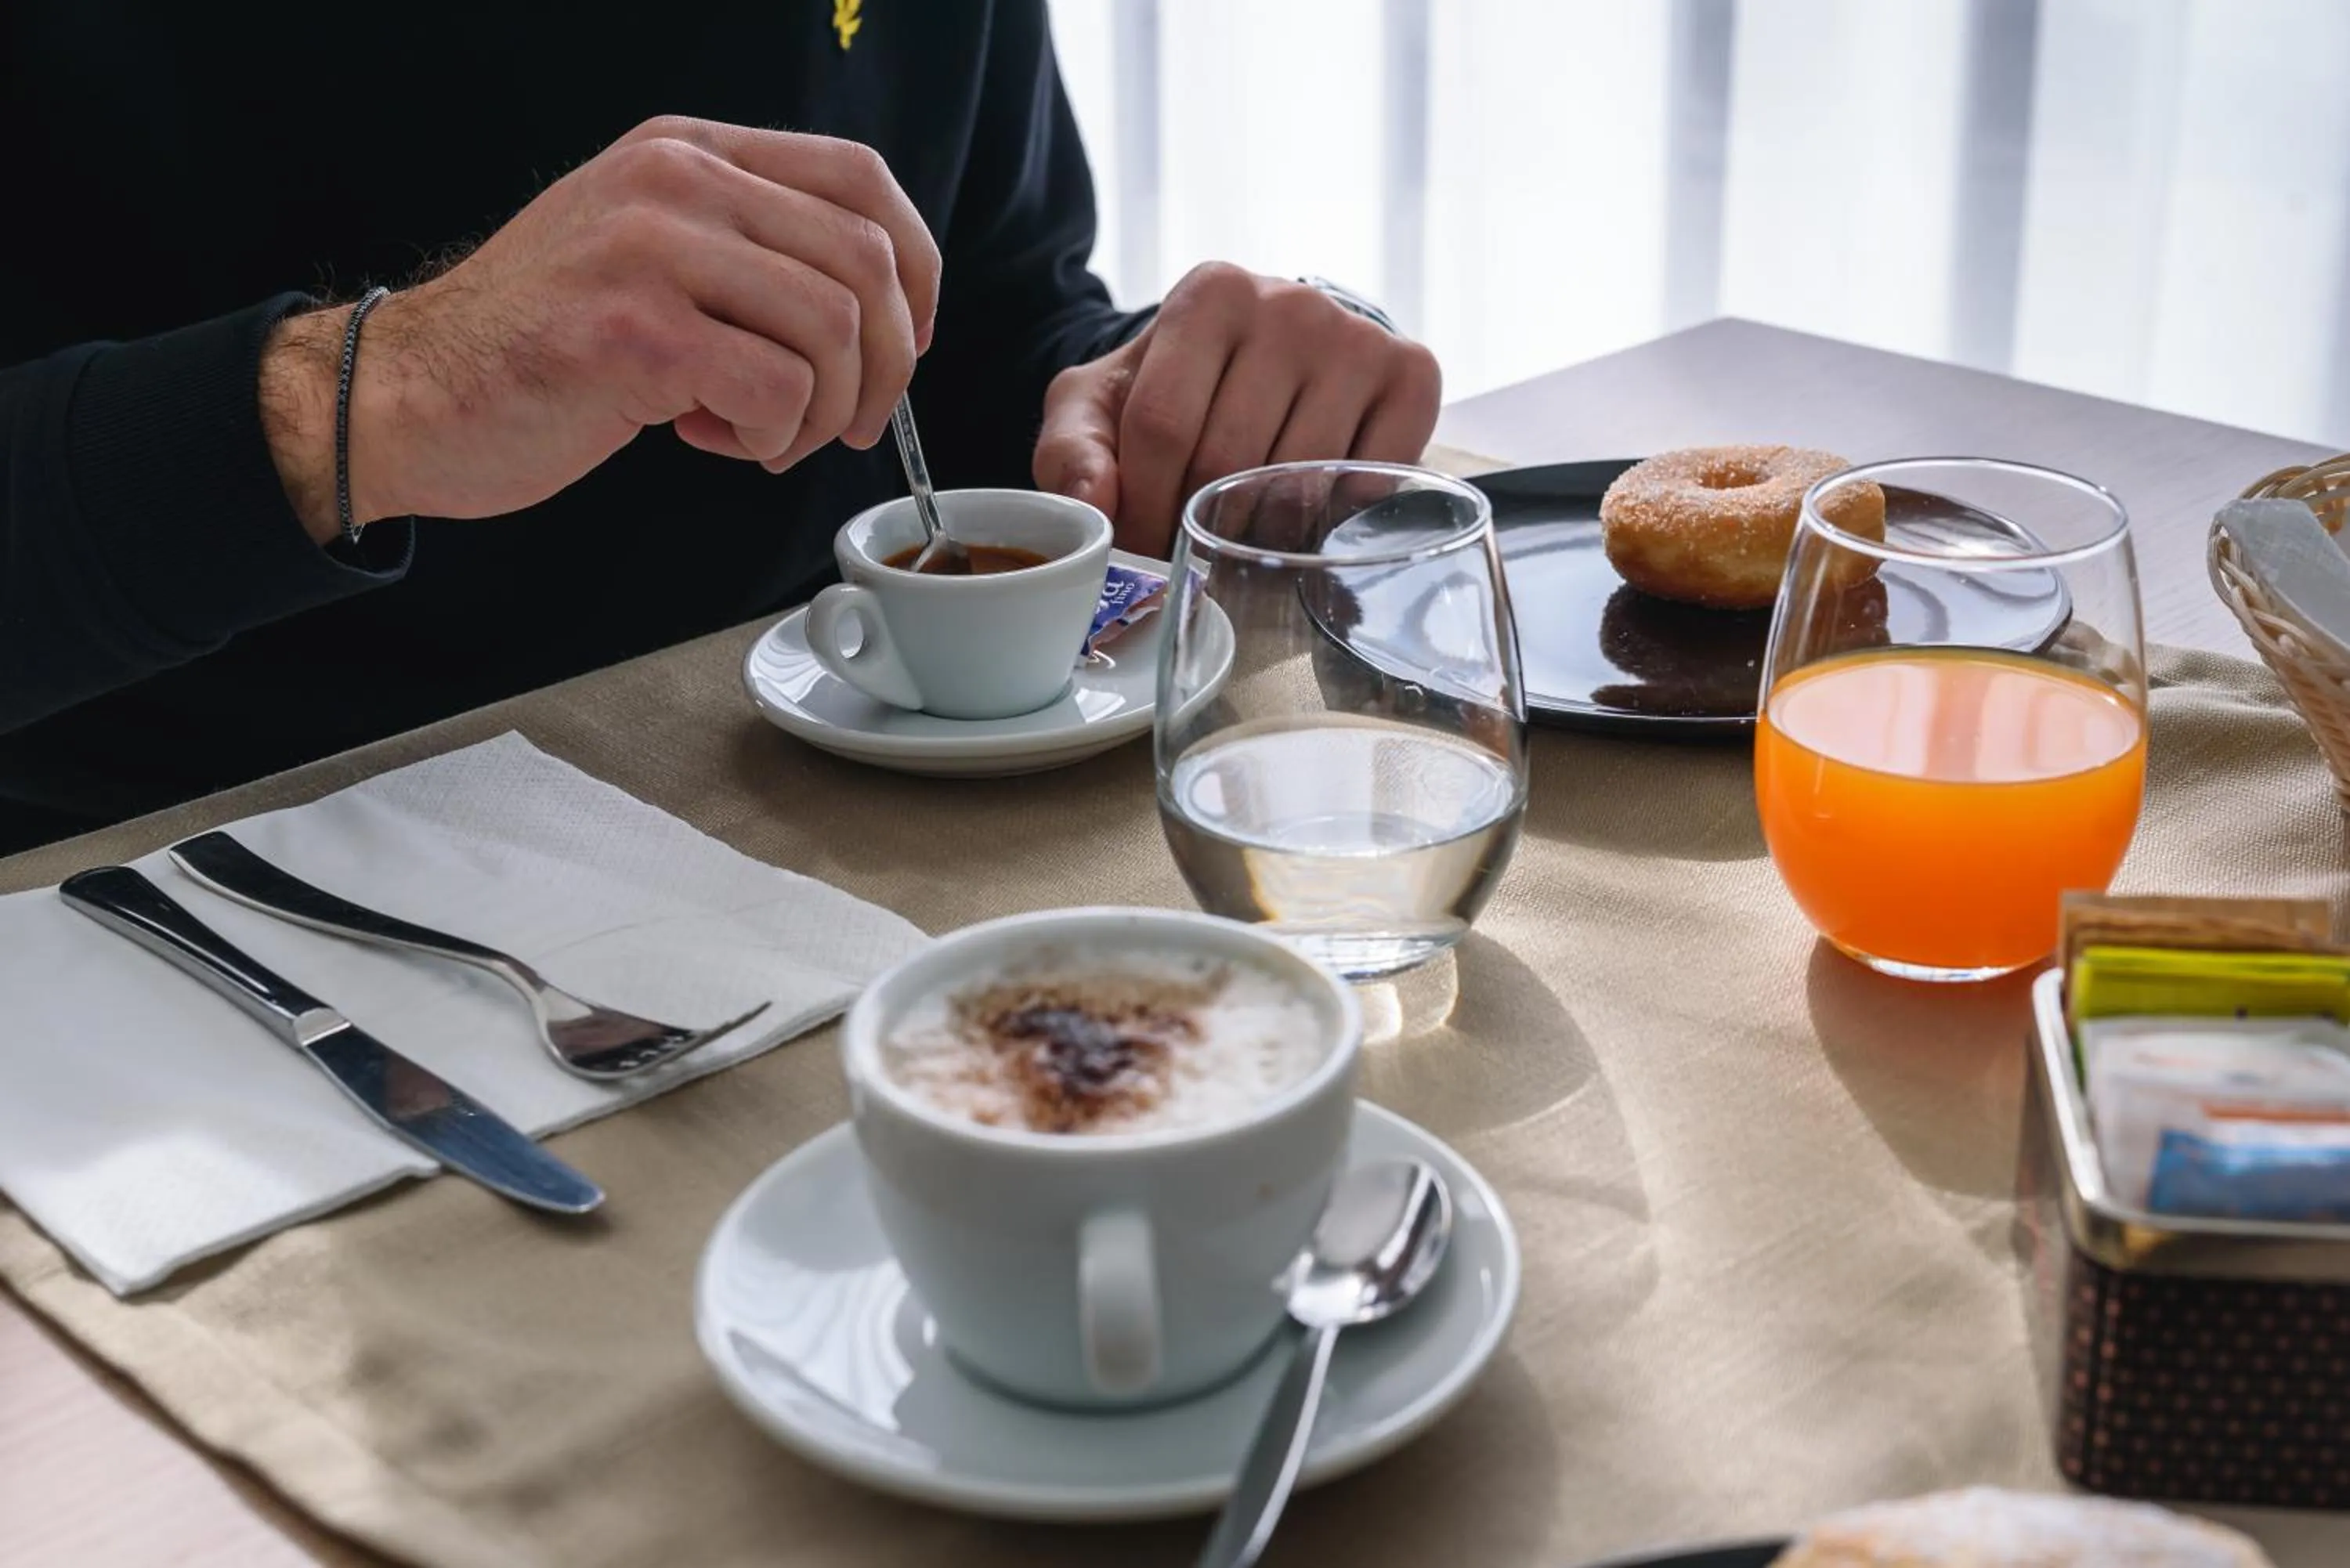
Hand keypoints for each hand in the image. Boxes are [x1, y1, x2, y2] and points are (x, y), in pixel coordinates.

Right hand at [259, 116, 941, 542]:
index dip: (915, 268)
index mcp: (690, 151)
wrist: (409, 394)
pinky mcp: (636, 333)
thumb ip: (745, 249)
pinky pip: (779, 391)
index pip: (861, 178)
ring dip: (823, 410)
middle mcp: (676, 181)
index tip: (905, 340)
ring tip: (765, 436)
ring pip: (833, 328)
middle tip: (849, 422)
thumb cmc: (543, 346)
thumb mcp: (649, 253)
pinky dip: (772, 436)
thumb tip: (876, 306)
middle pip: (866, 260)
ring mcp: (652, 250)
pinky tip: (715, 441)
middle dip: (884, 365)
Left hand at [1031, 263, 1440, 553]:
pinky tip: (1307, 501)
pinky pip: (1371, 479)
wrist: (1260, 358)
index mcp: (1211, 293)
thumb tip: (1093, 508)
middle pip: (1230, 459)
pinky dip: (1335, 513)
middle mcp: (1292, 303)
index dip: (1143, 503)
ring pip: (1298, 482)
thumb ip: (1072, 451)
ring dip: (1261, 529)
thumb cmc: (1176, 388)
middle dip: (1196, 521)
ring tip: (1240, 525)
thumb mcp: (1098, 405)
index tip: (1139, 536)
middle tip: (1189, 539)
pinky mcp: (1413, 375)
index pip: (1164, 424)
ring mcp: (1359, 338)